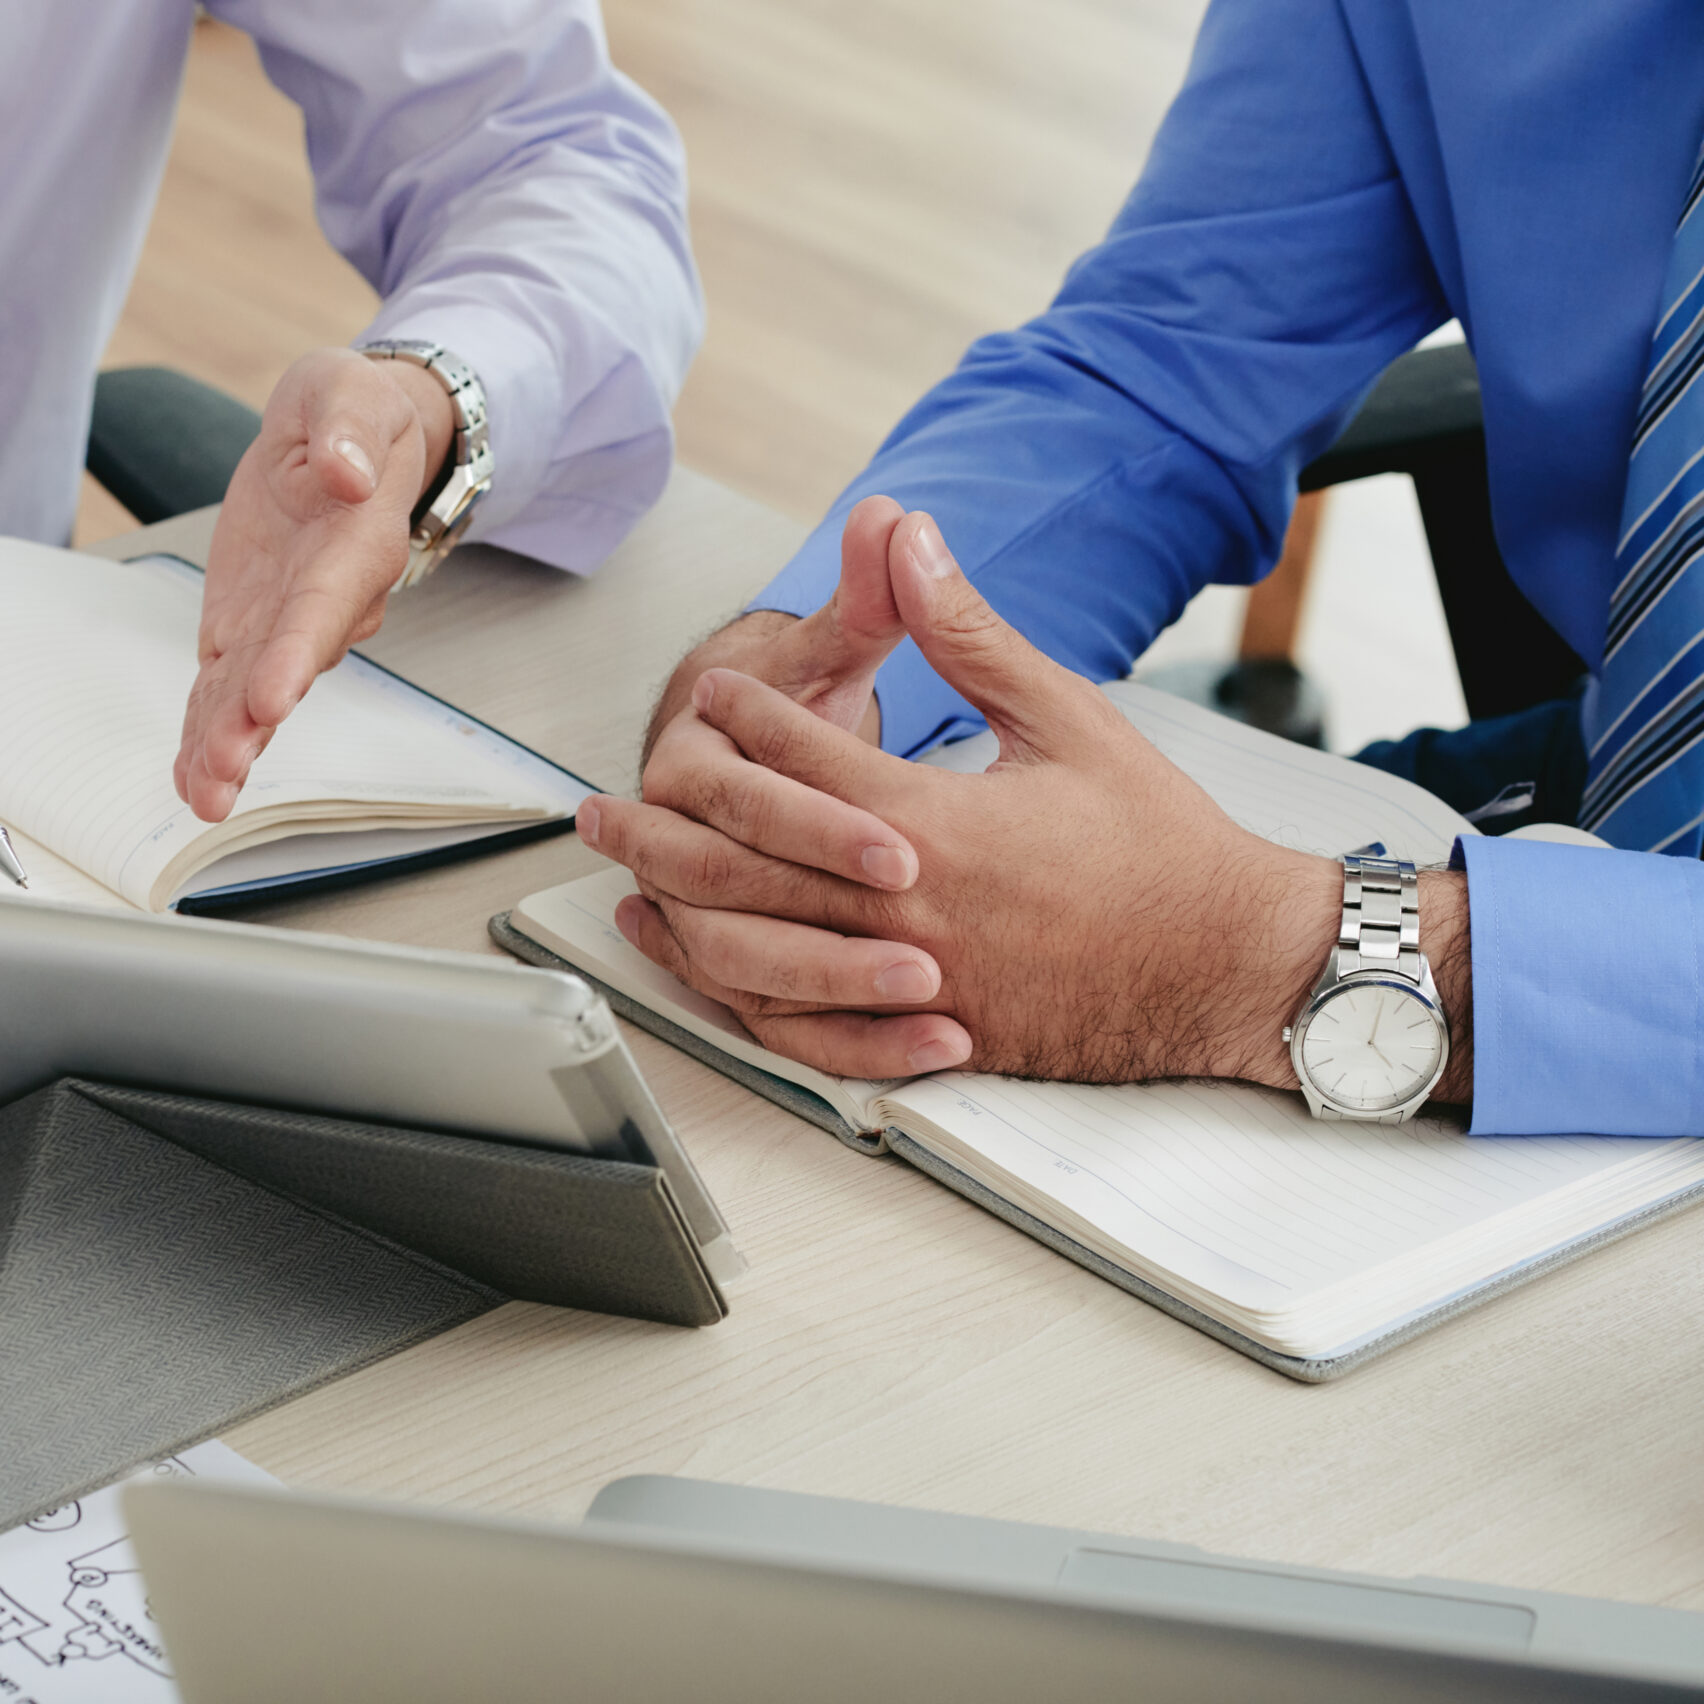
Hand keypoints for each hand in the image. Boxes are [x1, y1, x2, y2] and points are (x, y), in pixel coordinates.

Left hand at [175, 347, 456, 820]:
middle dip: (251, 725)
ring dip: (226, 745)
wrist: (344, 440)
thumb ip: (350, 427)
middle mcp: (324, 602)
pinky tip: (190, 778)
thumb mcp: (352, 390)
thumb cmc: (355, 413)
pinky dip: (205, 732)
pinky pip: (224, 688)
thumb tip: (345, 472)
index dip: (295, 656)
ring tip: (202, 794)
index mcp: (355, 545)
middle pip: (285, 671)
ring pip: (251, 694)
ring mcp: (283, 623)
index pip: (323, 608)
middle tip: (222, 772)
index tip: (269, 698)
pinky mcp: (247, 628)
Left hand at [582, 513, 1415, 1088]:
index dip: (747, 716)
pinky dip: (732, 990)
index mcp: (937, 823)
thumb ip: (970, 634)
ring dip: (673, 903)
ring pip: (754, 946)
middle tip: (599, 798)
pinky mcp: (923, 1039)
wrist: (1229, 966)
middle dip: (665, 819)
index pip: (801, 762)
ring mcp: (909, 986)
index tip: (711, 688)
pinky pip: (799, 1025)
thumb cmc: (1159, 842)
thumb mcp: (1066, 716)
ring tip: (619, 871)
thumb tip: (912, 539)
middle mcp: (907, 910)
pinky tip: (695, 958)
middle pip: (745, 859)